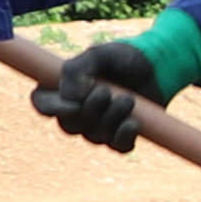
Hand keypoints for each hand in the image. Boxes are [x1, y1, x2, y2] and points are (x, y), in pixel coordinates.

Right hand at [31, 36, 170, 151]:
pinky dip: (124, 136)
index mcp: (63, 89)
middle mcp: (77, 111)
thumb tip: (69, 97)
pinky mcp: (121, 135)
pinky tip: (133, 123)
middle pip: (68, 126)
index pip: (42, 104)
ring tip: (127, 98)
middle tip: (106, 92)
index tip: (72, 104)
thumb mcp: (98, 54)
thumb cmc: (123, 57)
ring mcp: (99, 126)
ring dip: (111, 118)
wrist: (158, 65)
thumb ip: (76, 70)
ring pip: (94, 136)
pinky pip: (117, 147)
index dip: (52, 109)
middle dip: (89, 111)